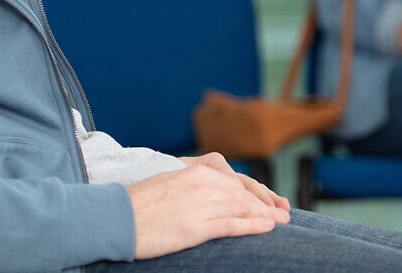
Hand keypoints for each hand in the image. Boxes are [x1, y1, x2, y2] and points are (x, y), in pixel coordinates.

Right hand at [126, 163, 289, 258]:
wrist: (117, 217)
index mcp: (195, 172)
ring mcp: (200, 205)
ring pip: (242, 208)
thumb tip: (209, 193)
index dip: (256, 192)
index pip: (234, 181)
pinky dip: (253, 226)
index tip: (270, 200)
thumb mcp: (169, 183)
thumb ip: (192, 185)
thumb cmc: (139, 203)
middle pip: (243, 194)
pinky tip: (267, 228)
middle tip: (284, 211)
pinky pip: (232, 225)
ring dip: (266, 215)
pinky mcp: (196, 227)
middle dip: (266, 203)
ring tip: (283, 222)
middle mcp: (202, 185)